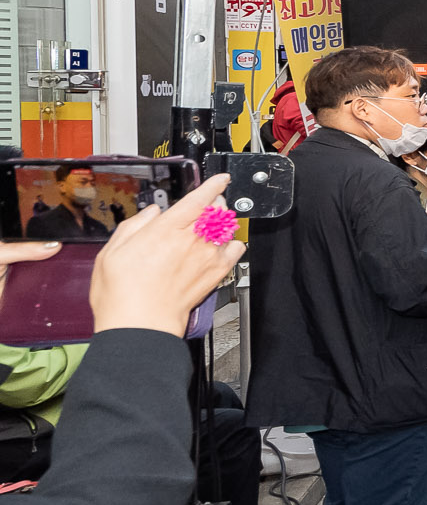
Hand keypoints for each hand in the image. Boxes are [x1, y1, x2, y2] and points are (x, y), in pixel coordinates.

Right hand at [86, 173, 243, 335]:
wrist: (140, 324)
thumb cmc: (122, 293)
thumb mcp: (112, 252)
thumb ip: (134, 227)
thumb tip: (150, 214)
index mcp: (166, 229)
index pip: (198, 198)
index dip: (212, 185)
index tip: (219, 180)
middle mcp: (192, 240)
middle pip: (216, 210)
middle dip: (215, 203)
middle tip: (208, 204)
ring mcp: (207, 256)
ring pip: (227, 228)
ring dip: (223, 221)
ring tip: (213, 224)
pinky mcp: (216, 274)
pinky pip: (235, 250)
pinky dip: (233, 243)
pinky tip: (224, 245)